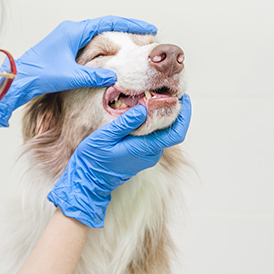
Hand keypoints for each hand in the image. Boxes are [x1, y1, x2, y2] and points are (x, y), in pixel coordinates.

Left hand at [0, 16, 156, 126]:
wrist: (16, 79)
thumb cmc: (37, 74)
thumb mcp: (69, 76)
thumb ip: (93, 76)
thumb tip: (114, 77)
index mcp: (74, 31)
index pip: (108, 22)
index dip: (130, 24)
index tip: (148, 27)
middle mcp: (71, 31)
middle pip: (105, 27)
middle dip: (125, 32)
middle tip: (144, 38)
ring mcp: (67, 40)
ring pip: (97, 37)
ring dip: (114, 41)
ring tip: (132, 48)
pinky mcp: (64, 50)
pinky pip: (89, 46)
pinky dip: (103, 50)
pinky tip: (110, 59)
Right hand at [47, 94, 191, 227]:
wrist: (89, 180)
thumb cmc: (94, 159)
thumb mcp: (105, 137)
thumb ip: (125, 123)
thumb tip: (144, 108)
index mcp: (145, 148)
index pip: (176, 133)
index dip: (184, 115)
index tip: (183, 98)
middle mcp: (151, 154)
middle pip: (171, 131)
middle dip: (173, 111)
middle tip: (165, 92)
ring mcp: (147, 157)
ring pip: (162, 134)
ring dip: (161, 117)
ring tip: (152, 98)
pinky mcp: (142, 156)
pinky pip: (153, 138)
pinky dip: (152, 124)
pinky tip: (142, 113)